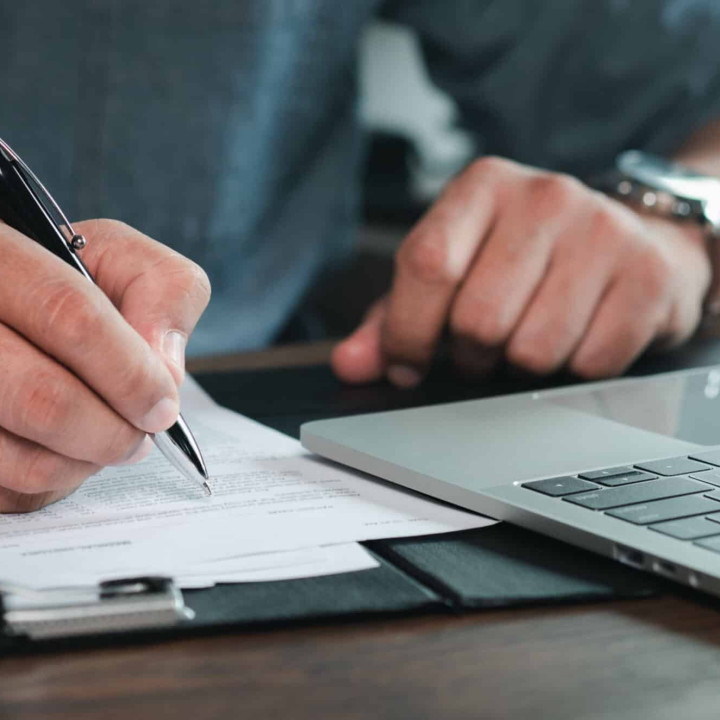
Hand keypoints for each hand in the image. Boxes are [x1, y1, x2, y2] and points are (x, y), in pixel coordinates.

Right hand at [0, 219, 210, 511]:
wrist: (21, 307)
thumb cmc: (79, 284)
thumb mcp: (130, 265)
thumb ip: (167, 293)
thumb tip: (165, 372)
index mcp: (3, 257)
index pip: (71, 316)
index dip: (130, 372)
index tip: (163, 407)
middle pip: (43, 397)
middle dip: (114, 430)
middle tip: (144, 433)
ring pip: (21, 455)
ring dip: (88, 460)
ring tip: (111, 437)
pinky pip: (9, 488)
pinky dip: (55, 479)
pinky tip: (69, 448)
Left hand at [333, 157, 711, 386]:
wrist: (631, 242)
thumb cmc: (524, 262)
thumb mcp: (452, 273)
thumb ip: (393, 317)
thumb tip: (349, 363)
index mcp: (481, 186)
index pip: (427, 264)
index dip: (408, 331)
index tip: (407, 363)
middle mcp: (544, 196)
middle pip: (479, 320)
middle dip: (471, 354)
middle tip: (483, 346)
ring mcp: (603, 231)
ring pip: (533, 351)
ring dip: (520, 364)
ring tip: (529, 335)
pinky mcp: (646, 276)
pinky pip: (588, 364)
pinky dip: (571, 369)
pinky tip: (577, 336)